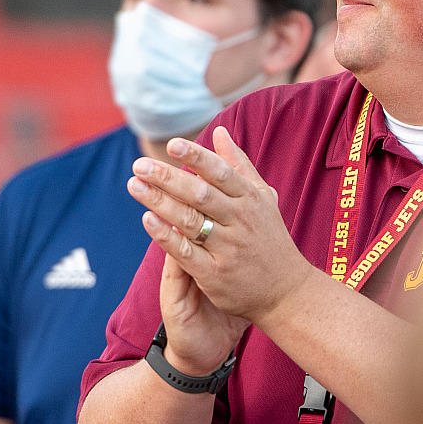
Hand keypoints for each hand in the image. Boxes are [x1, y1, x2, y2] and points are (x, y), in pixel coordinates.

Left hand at [128, 127, 319, 332]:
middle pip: (200, 194)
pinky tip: (147, 219)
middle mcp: (240, 221)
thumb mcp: (262, 198)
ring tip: (134, 185)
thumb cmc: (270, 239)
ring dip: (160, 201)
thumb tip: (219, 131)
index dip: (196, 157)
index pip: (220, 172)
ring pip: (189, 221)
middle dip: (168, 178)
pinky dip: (166, 236)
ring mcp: (228, 248)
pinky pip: (186, 252)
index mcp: (250, 199)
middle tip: (140, 164)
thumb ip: (239, 164)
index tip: (172, 144)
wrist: (288, 292)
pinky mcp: (215, 274)